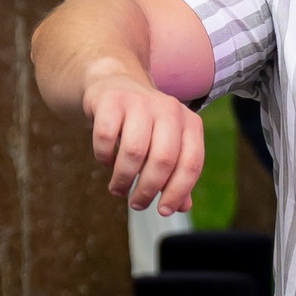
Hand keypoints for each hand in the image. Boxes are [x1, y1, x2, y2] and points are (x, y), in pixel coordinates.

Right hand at [84, 72, 206, 215]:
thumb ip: (177, 175)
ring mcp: (140, 101)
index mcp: (189, 123)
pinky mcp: (112, 100)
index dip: (178, 192)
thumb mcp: (166, 146)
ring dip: (123, 178)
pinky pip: (106, 138)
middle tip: (136, 203)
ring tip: (118, 188)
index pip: (191, 164)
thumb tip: (183, 206)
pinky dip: (104, 157)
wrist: (116, 85)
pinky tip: (105, 161)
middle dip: (148, 189)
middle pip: (163, 160)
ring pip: (134, 151)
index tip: (163, 210)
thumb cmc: (145, 126)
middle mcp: (169, 109)